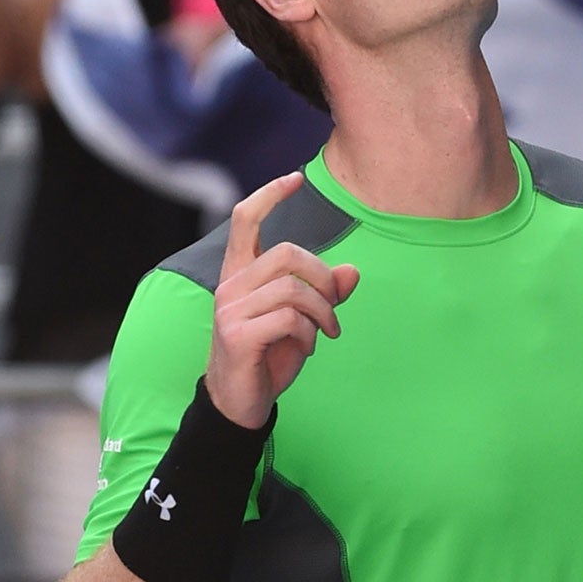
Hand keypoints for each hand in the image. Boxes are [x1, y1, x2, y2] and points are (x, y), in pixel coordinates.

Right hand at [206, 172, 360, 428]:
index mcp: (241, 273)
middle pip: (287, 253)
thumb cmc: (269, 356)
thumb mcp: (303, 321)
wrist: (241, 403)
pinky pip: (288, 318)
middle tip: (333, 309)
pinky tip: (307, 348)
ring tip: (326, 333)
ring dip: (322, 312)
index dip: (269, 195)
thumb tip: (353, 272)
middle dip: (323, 278)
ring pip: (293, 288)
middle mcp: (230, 285)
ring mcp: (229, 309)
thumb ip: (324, 295)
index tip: (295, 178)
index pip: (245, 219)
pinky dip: (309, 334)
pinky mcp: (236, 334)